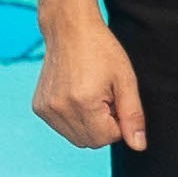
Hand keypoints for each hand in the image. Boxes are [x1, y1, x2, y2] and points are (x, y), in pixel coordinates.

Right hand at [34, 10, 146, 155]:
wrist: (69, 30)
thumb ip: (133, 116)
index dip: (118, 122)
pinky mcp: (39, 107)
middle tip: (103, 98)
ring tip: (89, 96)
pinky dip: (73, 118)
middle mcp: (60, 109)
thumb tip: (138, 146)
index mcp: (83, 103)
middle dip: (103, 126)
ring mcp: (46, 109)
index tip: (114, 99)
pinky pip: (62, 128)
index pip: (108, 138)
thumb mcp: (126, 81)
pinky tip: (75, 96)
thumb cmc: (101, 51)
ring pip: (76, 138)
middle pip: (91, 142)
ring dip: (88, 124)